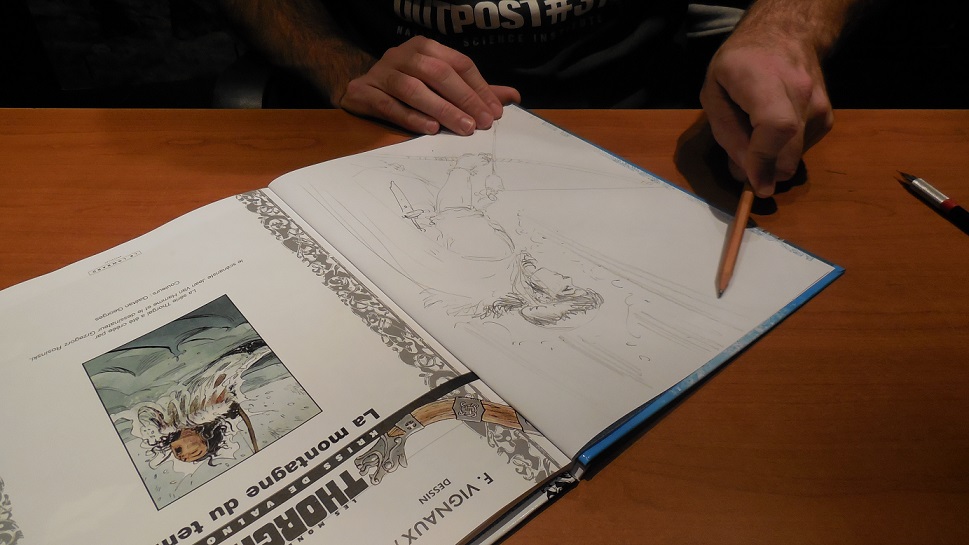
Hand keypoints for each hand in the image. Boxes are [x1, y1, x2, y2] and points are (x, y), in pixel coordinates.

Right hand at [338, 36, 520, 135]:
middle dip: (463, 99)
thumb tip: (513, 98)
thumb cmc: (408, 85)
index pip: (459, 64)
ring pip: (413, 88)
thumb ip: (474, 90)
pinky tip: (430, 128)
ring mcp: (382, 72)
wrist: (360, 88)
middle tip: (482, 123)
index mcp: (425, 47)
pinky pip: (390, 105)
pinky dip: (412, 117)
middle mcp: (403, 54)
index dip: (479, 88)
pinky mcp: (365, 92)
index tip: (495, 112)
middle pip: (437, 73)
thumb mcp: (441, 84)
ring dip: (441, 109)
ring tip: (462, 128)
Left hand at [700, 26, 833, 196]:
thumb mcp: (714, 93)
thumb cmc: (739, 63)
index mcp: (764, 79)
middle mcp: (800, 91)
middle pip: (790, 150)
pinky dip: (784, 151)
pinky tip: (772, 128)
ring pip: (795, 157)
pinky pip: (802, 150)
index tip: (755, 184)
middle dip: (765, 172)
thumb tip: (744, 172)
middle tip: (743, 168)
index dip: (765, 160)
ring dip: (772, 160)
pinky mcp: (827, 118)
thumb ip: (727, 133)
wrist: (785, 35)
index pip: (776, 126)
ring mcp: (820, 105)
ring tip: (754, 132)